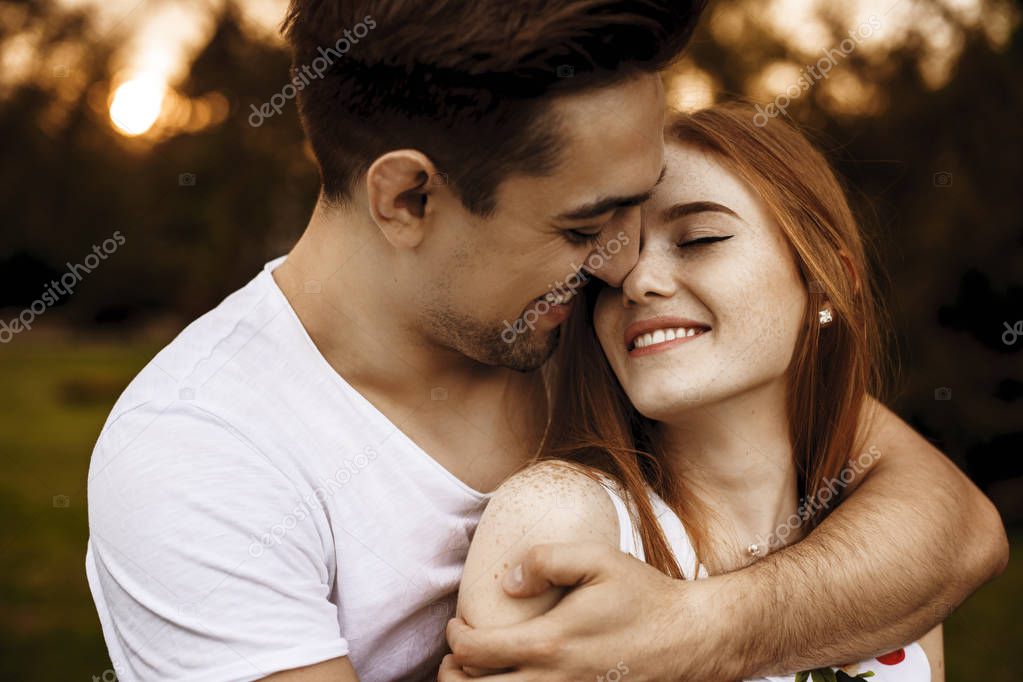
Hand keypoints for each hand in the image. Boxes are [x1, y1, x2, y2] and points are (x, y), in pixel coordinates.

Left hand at [443, 541, 740, 680]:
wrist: (690, 639)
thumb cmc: (644, 596)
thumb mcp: (598, 560)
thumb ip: (547, 560)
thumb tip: (507, 581)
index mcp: (549, 644)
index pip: (474, 651)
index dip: (454, 638)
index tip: (456, 626)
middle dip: (453, 676)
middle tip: (455, 659)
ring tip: (476, 675)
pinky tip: (515, 681)